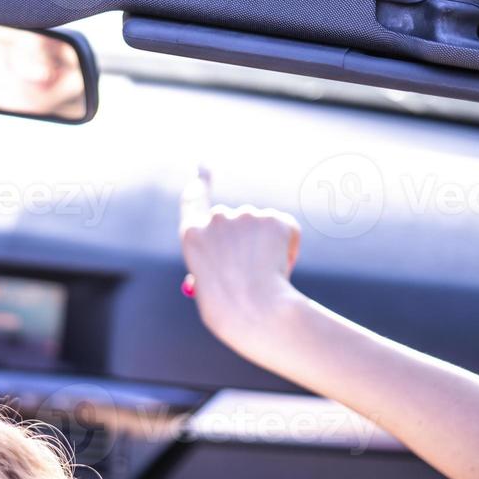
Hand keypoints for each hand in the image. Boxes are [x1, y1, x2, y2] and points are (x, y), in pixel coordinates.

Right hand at [178, 166, 306, 359]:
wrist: (254, 312)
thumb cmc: (228, 310)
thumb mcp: (209, 284)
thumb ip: (218, 260)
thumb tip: (240, 253)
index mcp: (192, 236)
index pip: (193, 199)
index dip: (199, 183)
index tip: (203, 167)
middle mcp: (216, 219)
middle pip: (232, 220)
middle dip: (243, 239)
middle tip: (252, 268)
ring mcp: (245, 216)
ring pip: (260, 227)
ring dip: (264, 246)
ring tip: (264, 277)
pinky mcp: (273, 219)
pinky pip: (284, 230)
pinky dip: (286, 247)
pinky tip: (279, 269)